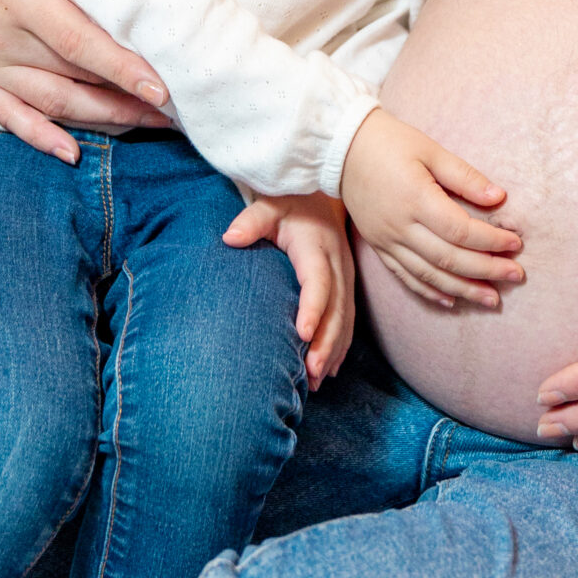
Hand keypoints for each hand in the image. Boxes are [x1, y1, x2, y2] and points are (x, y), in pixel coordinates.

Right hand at [0, 0, 167, 161]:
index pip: (81, 43)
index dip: (124, 69)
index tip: (164, 87)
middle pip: (74, 80)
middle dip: (130, 99)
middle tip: (178, 110)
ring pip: (50, 103)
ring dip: (102, 120)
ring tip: (149, 126)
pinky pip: (7, 114)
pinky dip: (39, 136)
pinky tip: (72, 153)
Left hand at [224, 193, 355, 388]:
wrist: (321, 197)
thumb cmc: (289, 204)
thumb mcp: (269, 206)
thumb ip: (251, 221)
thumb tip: (230, 238)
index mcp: (317, 247)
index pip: (318, 281)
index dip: (313, 308)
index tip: (302, 333)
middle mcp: (337, 265)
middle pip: (337, 309)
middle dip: (326, 342)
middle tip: (310, 371)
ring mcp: (346, 277)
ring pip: (346, 320)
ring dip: (333, 351)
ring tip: (316, 380)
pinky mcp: (347, 287)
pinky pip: (348, 321)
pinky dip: (340, 346)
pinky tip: (328, 370)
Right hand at [339, 109, 521, 308]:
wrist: (341, 148)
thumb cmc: (390, 142)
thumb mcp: (431, 150)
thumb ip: (465, 176)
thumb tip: (499, 198)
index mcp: (416, 199)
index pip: (460, 230)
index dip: (491, 240)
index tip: (516, 244)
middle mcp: (400, 226)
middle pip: (449, 258)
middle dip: (486, 270)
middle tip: (516, 275)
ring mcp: (386, 240)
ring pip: (429, 275)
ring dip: (464, 289)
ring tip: (492, 299)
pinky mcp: (378, 246)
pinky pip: (405, 277)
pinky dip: (430, 291)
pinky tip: (452, 300)